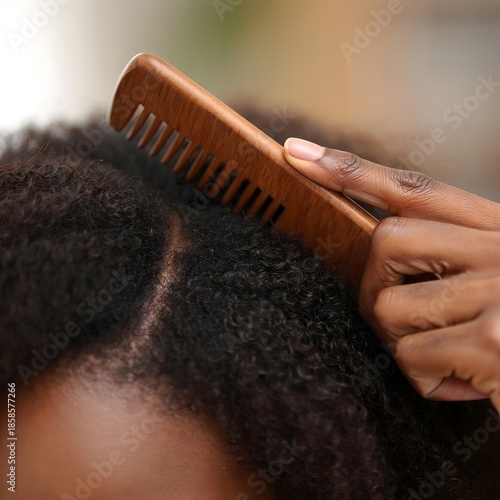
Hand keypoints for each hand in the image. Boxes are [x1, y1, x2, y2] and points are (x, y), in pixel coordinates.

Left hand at [284, 137, 499, 410]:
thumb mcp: (498, 274)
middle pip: (385, 242)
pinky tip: (470, 386)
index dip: (347, 169)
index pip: (410, 186)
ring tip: (451, 356)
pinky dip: (429, 382)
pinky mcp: (495, 340)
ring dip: (407, 344)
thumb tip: (382, 250)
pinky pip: (412, 359)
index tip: (294, 154)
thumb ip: (451, 254)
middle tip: (404, 317)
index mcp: (496, 227)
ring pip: (389, 309)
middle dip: (378, 287)